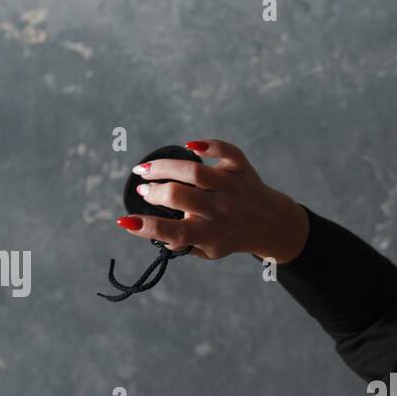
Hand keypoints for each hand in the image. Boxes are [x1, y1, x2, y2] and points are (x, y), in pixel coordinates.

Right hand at [115, 138, 308, 263]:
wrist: (271, 224)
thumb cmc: (230, 235)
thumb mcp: (209, 250)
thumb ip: (184, 245)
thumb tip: (154, 234)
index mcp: (210, 234)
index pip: (176, 233)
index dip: (148, 228)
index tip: (126, 221)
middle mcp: (221, 210)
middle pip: (180, 196)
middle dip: (154, 192)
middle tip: (143, 190)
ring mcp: (232, 187)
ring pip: (195, 173)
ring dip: (165, 167)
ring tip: (146, 169)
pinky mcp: (241, 168)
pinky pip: (227, 152)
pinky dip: (210, 145)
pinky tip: (191, 146)